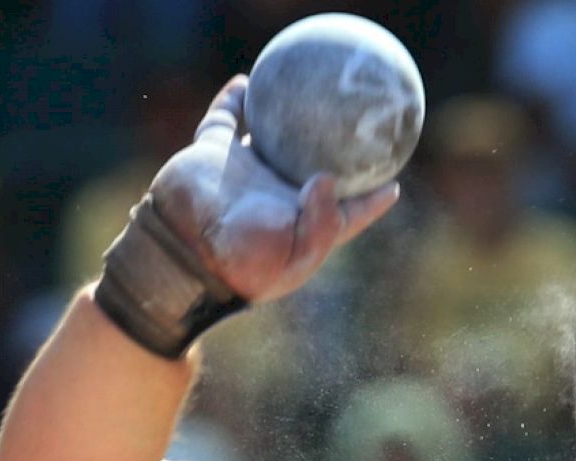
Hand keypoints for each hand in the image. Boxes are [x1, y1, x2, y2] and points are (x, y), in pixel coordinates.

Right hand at [147, 75, 400, 301]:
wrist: (182, 255)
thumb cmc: (242, 265)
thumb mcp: (293, 257)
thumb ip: (321, 224)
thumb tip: (331, 180)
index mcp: (303, 224)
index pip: (347, 213)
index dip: (371, 201)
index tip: (393, 185)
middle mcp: (278, 195)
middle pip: (315, 168)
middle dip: (338, 151)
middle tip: (363, 124)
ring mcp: (245, 172)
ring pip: (273, 137)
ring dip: (289, 118)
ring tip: (309, 91)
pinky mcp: (212, 154)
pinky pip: (225, 119)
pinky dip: (234, 100)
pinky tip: (245, 80)